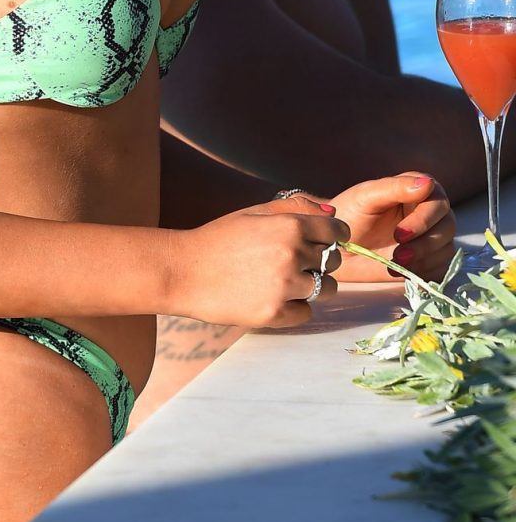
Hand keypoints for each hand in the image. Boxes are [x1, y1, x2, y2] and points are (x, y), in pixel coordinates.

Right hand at [170, 204, 348, 328]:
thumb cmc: (218, 238)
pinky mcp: (275, 314)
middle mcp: (293, 255)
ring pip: (327, 288)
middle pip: (334, 261)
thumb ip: (296, 208)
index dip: (334, 236)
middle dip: (320, 261)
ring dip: (312, 285)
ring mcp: (285, 287)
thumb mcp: (255, 213)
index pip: (337, 232)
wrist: (183, 271)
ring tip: (283, 281)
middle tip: (293, 262)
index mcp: (289, 226)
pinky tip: (273, 297)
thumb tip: (332, 213)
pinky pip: (306, 312)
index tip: (325, 242)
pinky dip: (295, 307)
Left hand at [329, 172, 456, 281]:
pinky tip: (401, 271)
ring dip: (424, 259)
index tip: (400, 234)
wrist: (337, 245)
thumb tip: (427, 183)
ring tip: (396, 263)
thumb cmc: (349, 214)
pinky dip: (424, 273)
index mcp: (417, 190)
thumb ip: (394, 187)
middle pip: (447, 226)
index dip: (424, 219)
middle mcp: (429, 212)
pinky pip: (441, 269)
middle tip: (399, 254)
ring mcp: (431, 238)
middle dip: (425, 243)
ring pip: (446, 249)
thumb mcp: (366, 196)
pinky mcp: (428, 261)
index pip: (437, 201)